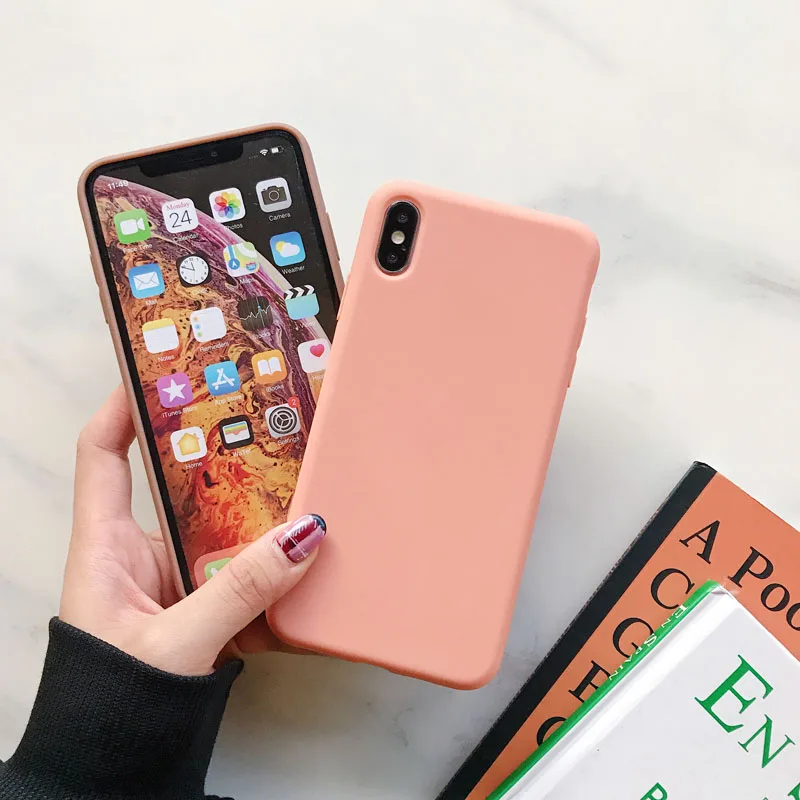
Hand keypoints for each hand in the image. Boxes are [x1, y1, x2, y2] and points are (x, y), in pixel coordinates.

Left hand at [59, 385, 325, 675]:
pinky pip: (243, 573)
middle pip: (179, 483)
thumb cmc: (112, 702)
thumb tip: (304, 536)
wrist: (113, 772)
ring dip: (259, 513)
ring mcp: (176, 581)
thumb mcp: (174, 643)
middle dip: (220, 451)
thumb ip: (238, 592)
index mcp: (105, 546)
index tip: (161, 369)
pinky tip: (308, 555)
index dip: (124, 407)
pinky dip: (274, 567)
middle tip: (265, 416)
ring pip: (220, 529)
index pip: (102, 456)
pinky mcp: (205, 609)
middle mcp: (140, 553)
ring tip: (301, 477)